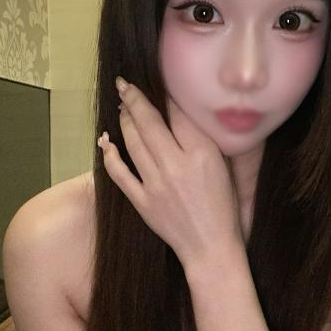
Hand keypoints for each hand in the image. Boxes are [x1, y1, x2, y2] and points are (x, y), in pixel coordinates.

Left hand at [98, 80, 243, 273]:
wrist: (211, 249)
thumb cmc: (224, 208)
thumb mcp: (223, 168)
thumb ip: (203, 141)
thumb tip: (181, 115)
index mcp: (202, 154)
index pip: (177, 114)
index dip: (163, 94)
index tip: (154, 81)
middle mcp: (176, 166)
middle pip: (148, 123)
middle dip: (134, 98)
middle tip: (124, 84)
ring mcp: (156, 185)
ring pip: (132, 143)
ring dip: (124, 121)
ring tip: (121, 106)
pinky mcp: (142, 202)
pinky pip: (119, 174)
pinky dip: (110, 155)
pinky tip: (106, 141)